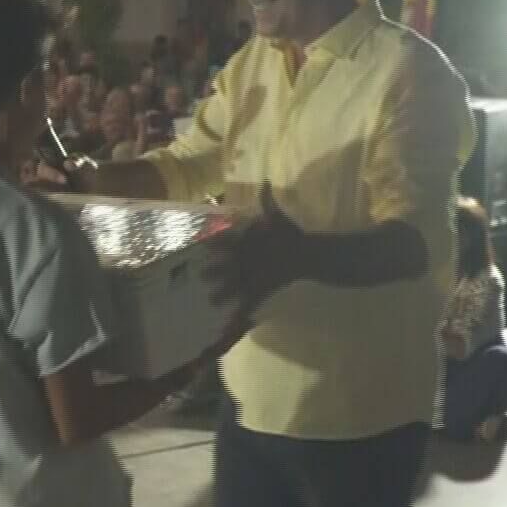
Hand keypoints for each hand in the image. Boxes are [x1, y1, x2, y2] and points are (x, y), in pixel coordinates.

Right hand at [205, 183, 305, 312]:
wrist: (304, 255)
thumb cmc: (288, 236)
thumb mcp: (278, 219)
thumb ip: (269, 203)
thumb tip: (265, 181)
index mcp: (245, 244)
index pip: (228, 242)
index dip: (217, 242)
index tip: (203, 241)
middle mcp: (243, 262)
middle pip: (226, 266)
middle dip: (216, 271)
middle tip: (202, 274)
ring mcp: (250, 278)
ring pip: (233, 286)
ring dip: (224, 293)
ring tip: (212, 301)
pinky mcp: (259, 291)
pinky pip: (248, 304)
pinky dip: (239, 314)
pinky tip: (229, 325)